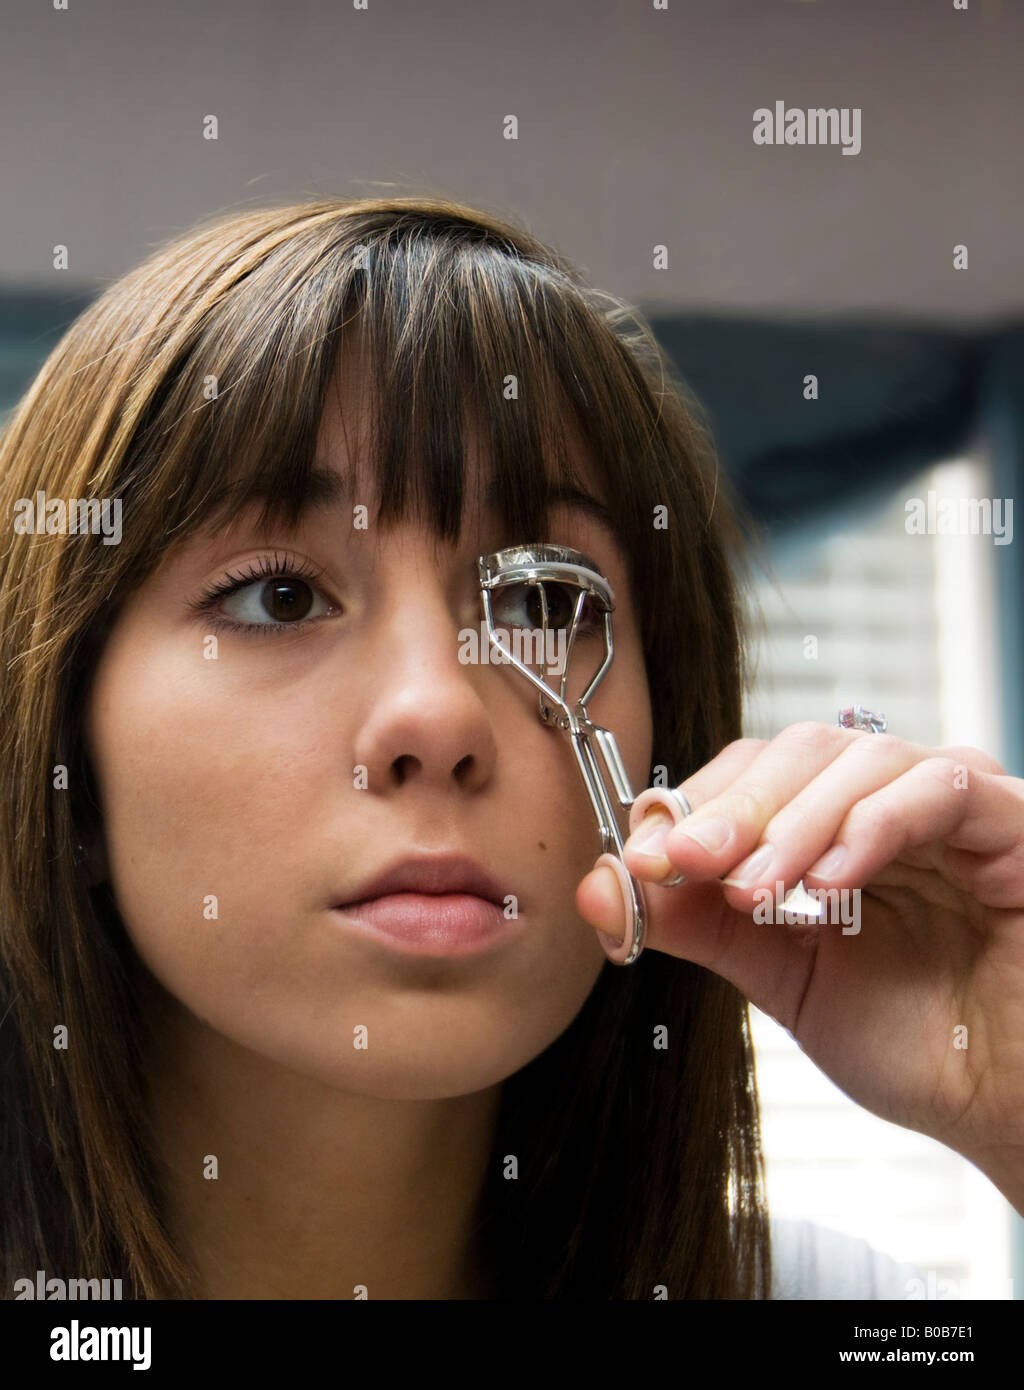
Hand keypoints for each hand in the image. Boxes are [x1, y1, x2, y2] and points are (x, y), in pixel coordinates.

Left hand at [575, 722, 1023, 1212]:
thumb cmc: (913, 1041)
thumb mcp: (780, 975)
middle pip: (800, 751)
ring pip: (861, 759)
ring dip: (793, 820)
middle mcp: (894, 797)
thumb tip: (599, 889)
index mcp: (837, 822)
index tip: (641, 859)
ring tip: (754, 888)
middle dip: (731, 807)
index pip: (755, 772)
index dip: (694, 805)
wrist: (1004, 1106)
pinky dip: (875, 825)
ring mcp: (957, 802)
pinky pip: (943, 788)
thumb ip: (698, 925)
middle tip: (680, 863)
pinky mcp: (1015, 822)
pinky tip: (832, 882)